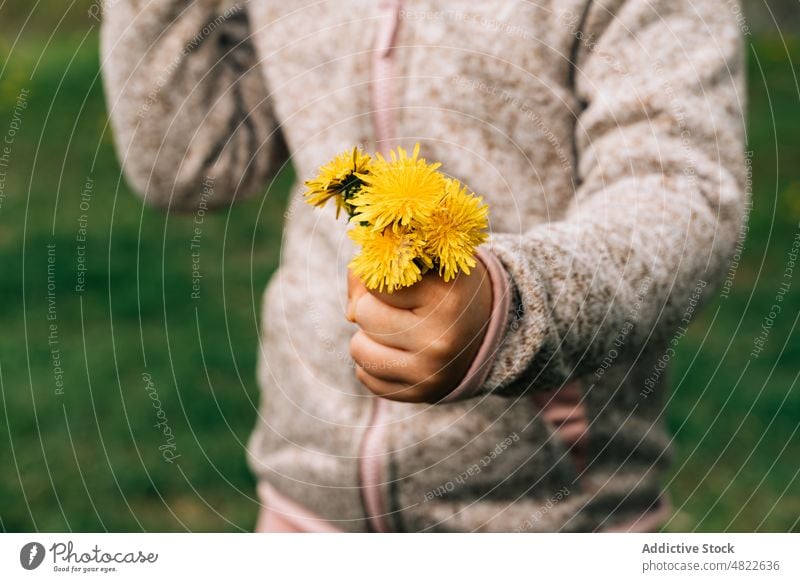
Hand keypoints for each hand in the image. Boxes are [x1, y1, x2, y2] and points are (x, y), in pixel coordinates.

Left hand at [346, 262, 491, 402]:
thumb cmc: (444, 288)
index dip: (382, 277)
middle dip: (374, 306)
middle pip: (363, 314)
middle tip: (402, 307)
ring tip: (398, 329)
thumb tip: (350, 315)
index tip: (403, 281)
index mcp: (445, 297)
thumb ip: (375, 270)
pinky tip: (401, 352)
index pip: (375, 280)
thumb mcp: (422, 263)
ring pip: (358, 349)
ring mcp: (430, 373)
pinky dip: (375, 362)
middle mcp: (440, 339)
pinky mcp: (419, 395)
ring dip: (369, 336)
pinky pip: (365, 377)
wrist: (485, 331)